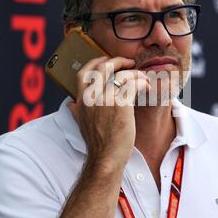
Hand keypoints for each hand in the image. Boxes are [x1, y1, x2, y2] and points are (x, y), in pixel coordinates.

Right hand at [67, 55, 149, 169]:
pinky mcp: (120, 104)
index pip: (84, 72)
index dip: (96, 62)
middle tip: (130, 63)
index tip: (106, 59)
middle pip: (104, 66)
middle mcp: (91, 96)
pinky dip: (142, 82)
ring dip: (136, 73)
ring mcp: (105, 98)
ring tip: (143, 78)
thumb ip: (77, 111)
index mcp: (81, 99)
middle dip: (119, 61)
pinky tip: (147, 88)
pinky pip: (134, 84)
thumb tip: (71, 105)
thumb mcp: (82, 124)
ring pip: (122, 74)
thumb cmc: (98, 143)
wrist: (106, 158)